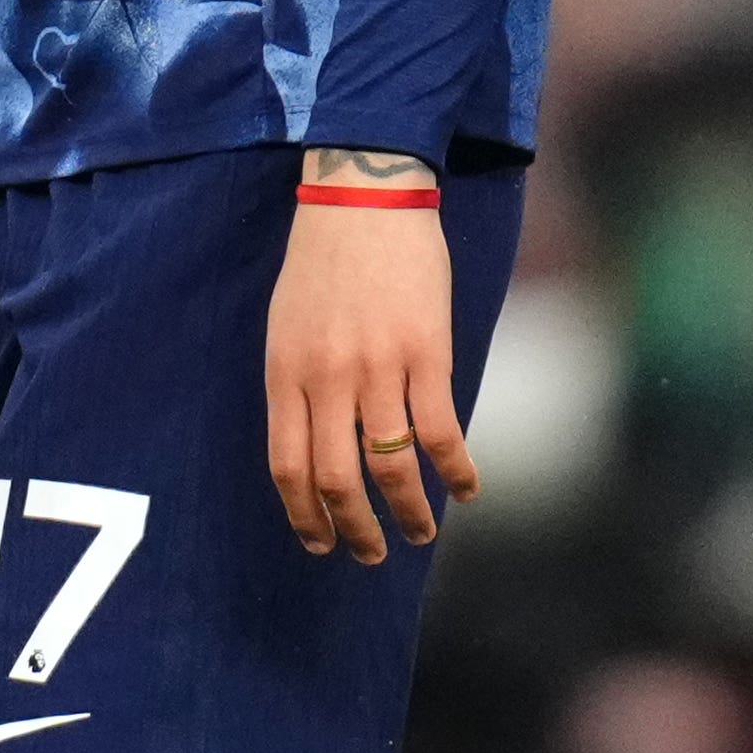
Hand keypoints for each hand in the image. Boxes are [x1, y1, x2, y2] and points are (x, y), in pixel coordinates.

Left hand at [265, 153, 478, 563]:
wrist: (364, 198)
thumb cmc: (323, 261)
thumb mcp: (288, 326)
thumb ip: (297, 385)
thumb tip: (314, 446)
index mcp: (285, 374)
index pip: (288, 467)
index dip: (304, 516)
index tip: (320, 543)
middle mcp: (326, 379)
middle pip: (337, 478)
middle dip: (356, 529)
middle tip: (373, 554)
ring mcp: (377, 368)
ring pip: (391, 465)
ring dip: (409, 512)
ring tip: (421, 533)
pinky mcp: (426, 353)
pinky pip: (440, 430)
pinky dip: (455, 469)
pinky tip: (466, 489)